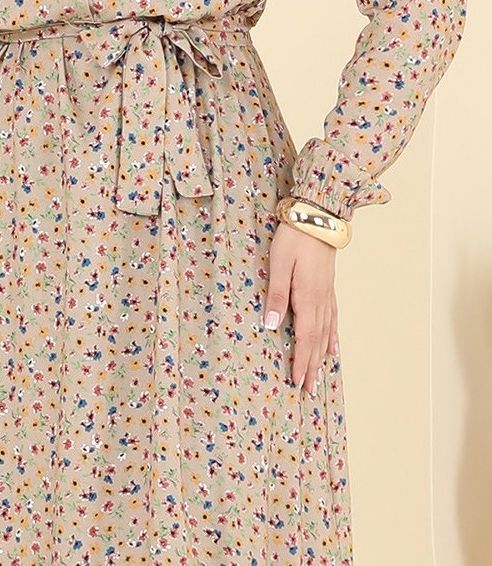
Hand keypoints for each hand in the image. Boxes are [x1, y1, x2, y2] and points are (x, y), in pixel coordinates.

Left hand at [263, 221, 338, 397]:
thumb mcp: (278, 263)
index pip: (304, 337)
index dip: (300, 361)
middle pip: (317, 341)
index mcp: (307, 297)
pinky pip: (333, 318)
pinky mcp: (328, 286)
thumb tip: (272, 326)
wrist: (318, 215)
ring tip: (320, 376)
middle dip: (311, 366)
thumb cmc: (294, 236)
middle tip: (308, 390)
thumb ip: (276, 295)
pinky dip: (333, 336)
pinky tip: (334, 347)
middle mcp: (320, 300)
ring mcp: (327, 293)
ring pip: (326, 332)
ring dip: (321, 356)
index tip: (296, 382)